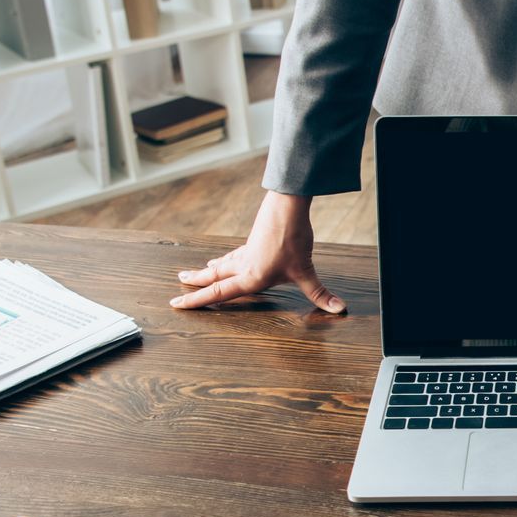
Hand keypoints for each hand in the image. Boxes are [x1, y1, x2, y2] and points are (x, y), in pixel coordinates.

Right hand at [172, 191, 344, 312]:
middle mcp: (244, 265)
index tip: (177, 304)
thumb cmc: (293, 239)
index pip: (219, 293)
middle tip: (177, 289)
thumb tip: (340, 309)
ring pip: (223, 264)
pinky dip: (226, 259)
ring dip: (209, 271)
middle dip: (196, 285)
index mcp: (251, 277)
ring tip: (198, 273)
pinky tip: (228, 259)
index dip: (198, 300)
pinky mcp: (254, 241)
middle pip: (214, 278)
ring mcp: (247, 252)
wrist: (287, 206)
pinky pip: (234, 254)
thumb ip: (320, 293)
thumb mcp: (306, 271)